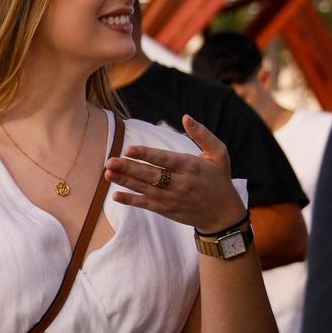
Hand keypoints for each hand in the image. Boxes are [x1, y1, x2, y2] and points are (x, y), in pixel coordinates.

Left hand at [105, 115, 244, 232]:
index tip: (129, 149)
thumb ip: (203, 134)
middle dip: (129, 168)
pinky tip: (115, 195)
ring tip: (107, 173)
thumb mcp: (219, 154)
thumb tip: (186, 117)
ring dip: (125, 181)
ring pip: (145, 189)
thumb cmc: (220, 179)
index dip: (146, 155)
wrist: (223, 215)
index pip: (164, 159)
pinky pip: (146, 205)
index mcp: (191, 167)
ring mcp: (172, 198)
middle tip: (110, 161)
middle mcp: (180, 183)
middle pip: (151, 175)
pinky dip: (130, 201)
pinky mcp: (167, 210)